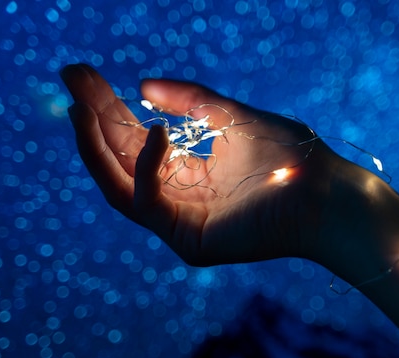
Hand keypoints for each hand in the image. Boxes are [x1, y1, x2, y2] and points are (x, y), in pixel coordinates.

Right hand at [60, 64, 361, 265]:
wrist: (328, 194)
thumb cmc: (291, 156)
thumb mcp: (234, 116)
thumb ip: (192, 100)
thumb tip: (143, 84)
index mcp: (189, 172)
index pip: (135, 140)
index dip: (107, 108)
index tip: (82, 75)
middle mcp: (179, 197)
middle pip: (120, 161)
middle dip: (93, 120)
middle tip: (71, 80)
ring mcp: (181, 222)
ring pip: (120, 187)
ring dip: (97, 146)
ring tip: (82, 105)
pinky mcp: (190, 241)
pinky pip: (150, 204)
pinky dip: (147, 169)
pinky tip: (154, 133)